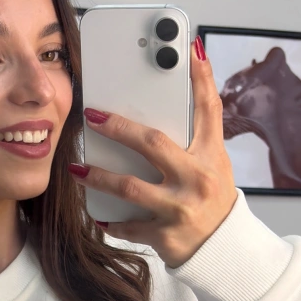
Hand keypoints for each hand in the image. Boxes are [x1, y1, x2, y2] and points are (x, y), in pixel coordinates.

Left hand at [72, 39, 237, 267]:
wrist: (224, 250)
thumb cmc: (212, 200)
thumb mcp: (213, 164)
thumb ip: (194, 136)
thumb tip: (171, 100)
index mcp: (211, 156)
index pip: (209, 110)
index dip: (202, 80)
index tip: (192, 51)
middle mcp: (197, 179)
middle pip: (153, 143)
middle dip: (119, 127)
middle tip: (92, 116)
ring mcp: (180, 208)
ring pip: (129, 187)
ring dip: (98, 177)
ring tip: (76, 170)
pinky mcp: (165, 235)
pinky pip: (129, 225)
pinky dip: (110, 221)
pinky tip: (96, 213)